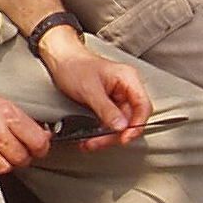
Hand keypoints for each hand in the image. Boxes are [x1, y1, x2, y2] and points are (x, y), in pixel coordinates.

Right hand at [0, 65, 53, 175]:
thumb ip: (18, 120)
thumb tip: (39, 136)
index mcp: (5, 113)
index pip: (38, 142)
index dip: (41, 147)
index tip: (38, 147)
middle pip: (22, 159)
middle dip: (20, 155)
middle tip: (11, 146)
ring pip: (4, 168)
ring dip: (2, 161)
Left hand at [36, 29, 152, 150]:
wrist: (59, 60)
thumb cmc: (74, 65)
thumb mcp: (90, 90)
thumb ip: (106, 109)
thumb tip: (121, 126)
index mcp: (128, 79)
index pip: (143, 106)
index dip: (136, 125)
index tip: (125, 137)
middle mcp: (126, 88)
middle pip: (131, 119)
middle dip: (116, 134)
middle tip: (101, 142)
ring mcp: (117, 97)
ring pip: (120, 124)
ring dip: (106, 136)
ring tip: (91, 142)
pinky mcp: (107, 105)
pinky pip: (109, 123)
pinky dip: (100, 132)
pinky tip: (91, 138)